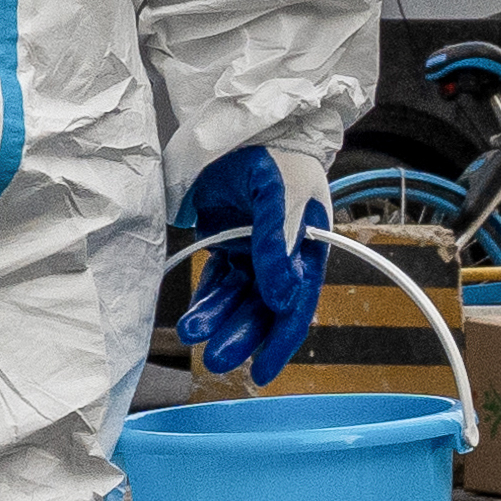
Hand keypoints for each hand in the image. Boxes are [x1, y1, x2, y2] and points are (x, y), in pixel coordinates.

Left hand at [173, 146, 329, 383]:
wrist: (242, 128)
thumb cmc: (275, 160)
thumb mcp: (281, 198)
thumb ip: (277, 245)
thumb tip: (281, 299)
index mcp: (309, 252)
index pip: (296, 306)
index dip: (280, 342)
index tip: (261, 373)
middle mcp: (282, 259)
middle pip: (261, 309)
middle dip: (240, 336)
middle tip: (216, 360)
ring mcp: (251, 253)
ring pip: (235, 299)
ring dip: (217, 320)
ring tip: (192, 335)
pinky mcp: (222, 243)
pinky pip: (215, 280)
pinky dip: (205, 300)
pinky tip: (192, 318)